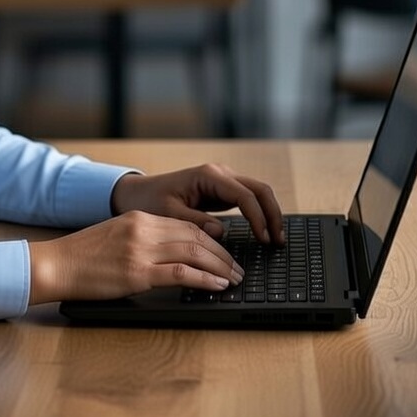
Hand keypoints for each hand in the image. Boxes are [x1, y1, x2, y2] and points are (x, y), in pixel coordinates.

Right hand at [28, 211, 244, 304]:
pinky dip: (204, 279)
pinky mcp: (137, 273)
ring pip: (194, 252)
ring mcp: (141, 251)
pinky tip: (217, 285)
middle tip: (237, 269)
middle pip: (195, 236)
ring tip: (234, 279)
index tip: (225, 253)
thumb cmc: (81, 256)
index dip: (211, 239)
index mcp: (138, 218)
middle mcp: (143, 229)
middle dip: (222, 254)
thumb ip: (142, 239)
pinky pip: (181, 273)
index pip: (186, 224)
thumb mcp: (115, 236)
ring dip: (220, 267)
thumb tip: (172, 254)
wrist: (55, 264)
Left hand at [110, 163, 283, 245]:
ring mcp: (222, 181)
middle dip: (272, 214)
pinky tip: (264, 232)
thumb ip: (194, 222)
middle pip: (259, 189)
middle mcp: (219, 174)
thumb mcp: (168, 214)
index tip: (264, 239)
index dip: (258, 218)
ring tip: (276, 240)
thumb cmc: (149, 201)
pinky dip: (259, 214)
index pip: (244, 195)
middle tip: (279, 241)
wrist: (138, 193)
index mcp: (207, 176)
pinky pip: (248, 200)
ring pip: (257, 193)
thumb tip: (220, 231)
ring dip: (269, 214)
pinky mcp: (222, 191)